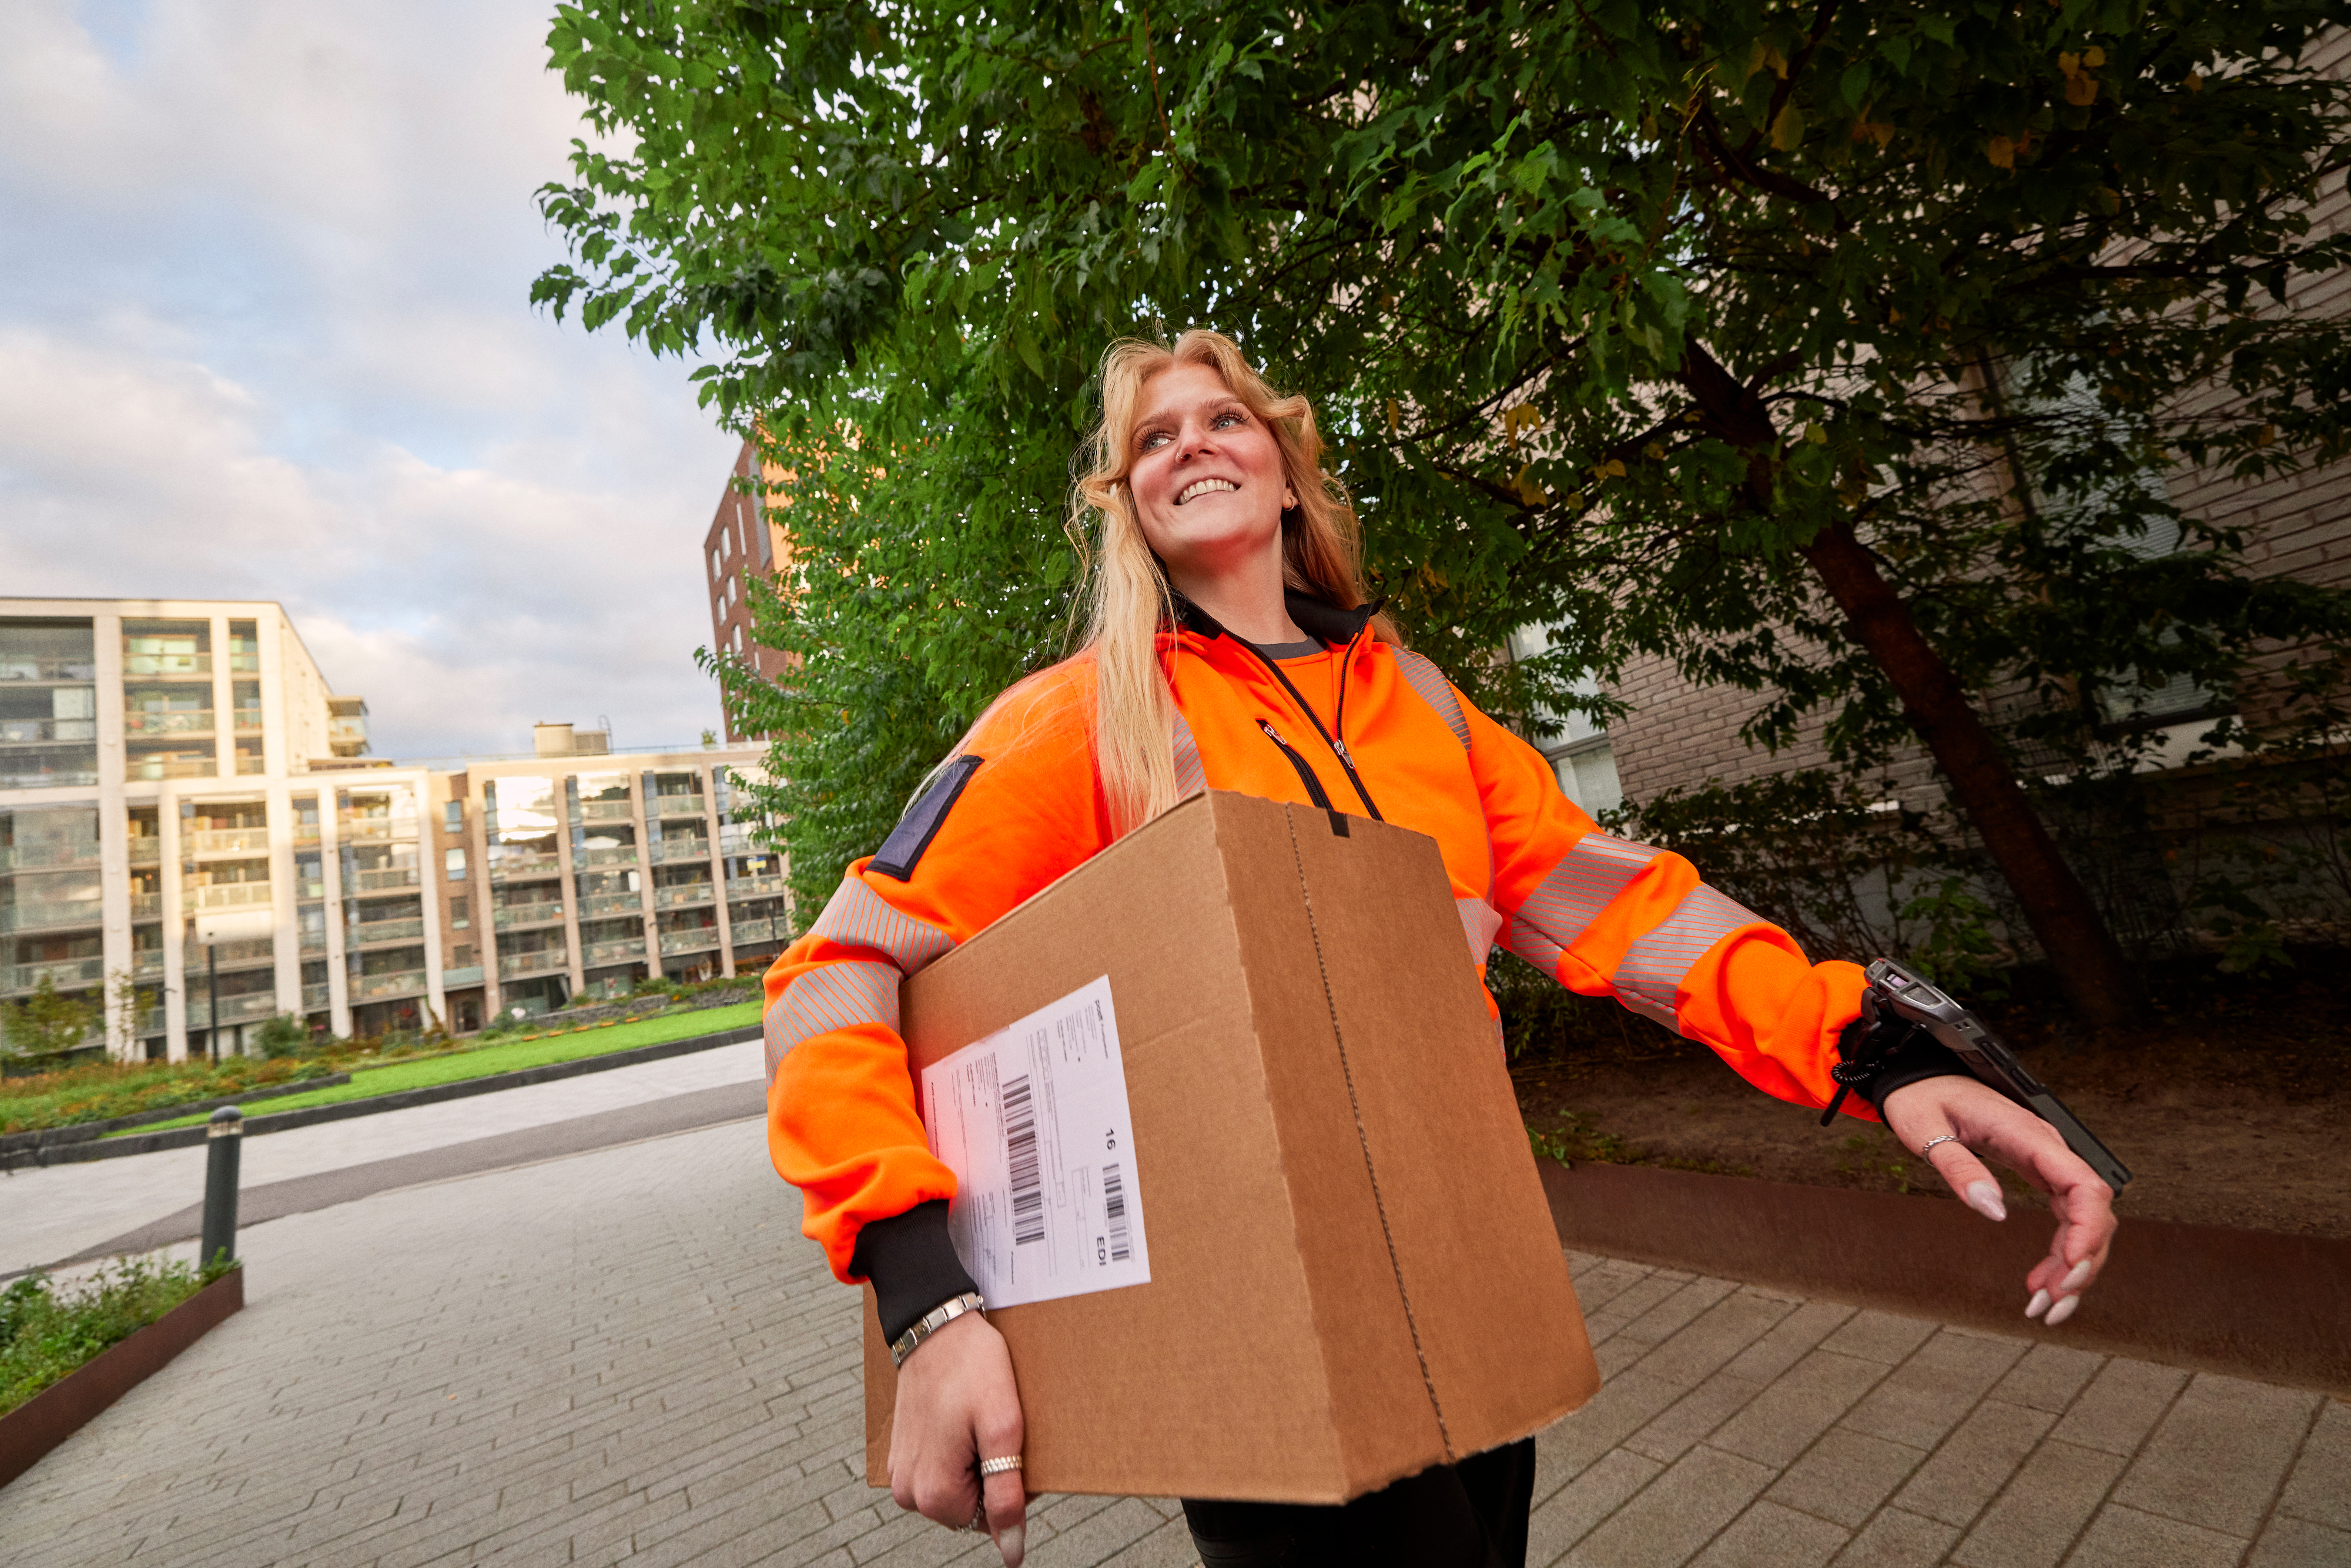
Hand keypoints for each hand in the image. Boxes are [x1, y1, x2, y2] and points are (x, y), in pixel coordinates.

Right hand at [888, 1309, 1028, 1564]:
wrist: (935, 1326)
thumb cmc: (973, 1369)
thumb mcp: (1003, 1429)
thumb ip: (1007, 1497)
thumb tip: (1011, 1553)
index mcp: (934, 1494)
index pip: (990, 1520)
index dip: (1010, 1484)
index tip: (1007, 1443)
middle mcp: (909, 1493)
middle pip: (970, 1509)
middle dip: (990, 1476)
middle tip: (991, 1427)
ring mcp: (902, 1473)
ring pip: (956, 1490)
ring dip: (973, 1464)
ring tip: (974, 1421)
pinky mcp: (901, 1455)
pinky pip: (938, 1472)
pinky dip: (956, 1454)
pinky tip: (960, 1420)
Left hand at [1879, 1075, 2116, 1326]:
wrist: (1921, 1077)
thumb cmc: (1924, 1097)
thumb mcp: (1926, 1129)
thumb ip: (1958, 1166)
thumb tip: (1991, 1208)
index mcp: (2028, 1135)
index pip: (2083, 1184)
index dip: (2088, 1229)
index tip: (2071, 1267)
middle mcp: (2048, 1149)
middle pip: (2093, 1212)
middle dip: (2082, 1262)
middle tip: (2053, 1303)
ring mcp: (2047, 1163)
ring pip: (2083, 1222)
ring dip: (2073, 1268)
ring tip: (2047, 1306)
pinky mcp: (2039, 1174)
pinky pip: (2064, 1219)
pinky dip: (2059, 1255)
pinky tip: (2041, 1281)